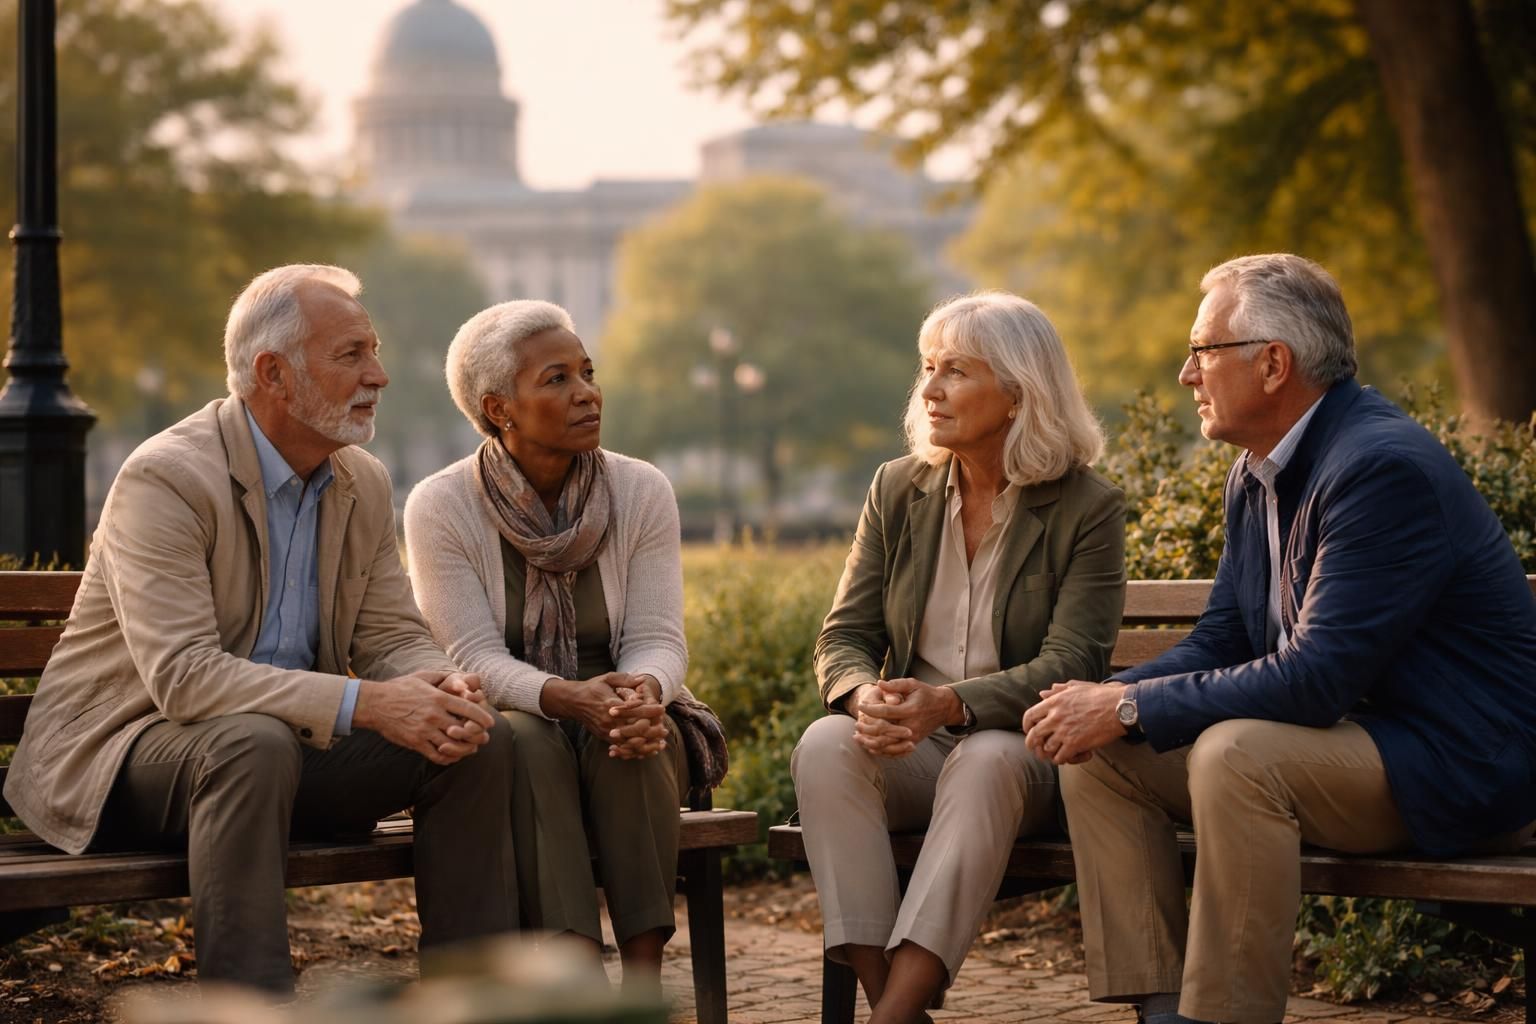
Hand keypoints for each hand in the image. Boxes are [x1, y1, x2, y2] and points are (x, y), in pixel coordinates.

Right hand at [354, 670, 497, 764]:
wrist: (375, 703)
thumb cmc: (400, 688)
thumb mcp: (422, 677)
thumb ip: (441, 677)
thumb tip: (458, 677)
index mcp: (439, 698)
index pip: (468, 710)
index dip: (483, 718)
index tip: (490, 723)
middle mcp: (434, 715)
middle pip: (464, 730)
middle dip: (477, 735)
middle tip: (483, 738)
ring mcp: (424, 730)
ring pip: (452, 745)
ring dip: (464, 749)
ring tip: (470, 748)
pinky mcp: (415, 742)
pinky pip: (436, 755)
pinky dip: (447, 758)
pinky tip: (452, 755)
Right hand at [540, 673, 667, 757]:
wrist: (573, 702)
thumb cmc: (593, 688)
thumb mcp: (608, 678)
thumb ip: (626, 679)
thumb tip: (642, 679)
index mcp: (611, 705)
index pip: (635, 710)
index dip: (650, 710)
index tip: (662, 709)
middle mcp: (609, 721)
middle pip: (635, 729)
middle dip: (652, 730)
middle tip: (664, 729)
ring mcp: (606, 731)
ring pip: (630, 742)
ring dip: (647, 744)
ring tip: (661, 744)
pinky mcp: (605, 738)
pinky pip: (622, 748)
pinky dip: (636, 751)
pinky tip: (647, 752)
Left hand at [852, 677, 962, 758]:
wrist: (943, 708)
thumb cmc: (926, 694)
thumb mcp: (913, 684)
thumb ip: (896, 684)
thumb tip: (879, 683)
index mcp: (910, 710)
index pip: (886, 712)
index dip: (871, 709)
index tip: (861, 705)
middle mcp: (911, 726)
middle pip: (884, 732)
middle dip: (867, 729)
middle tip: (856, 724)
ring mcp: (912, 737)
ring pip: (887, 745)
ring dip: (869, 743)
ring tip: (857, 737)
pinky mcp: (913, 743)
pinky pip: (894, 752)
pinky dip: (880, 751)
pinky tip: (869, 747)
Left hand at [1022, 681, 1125, 764]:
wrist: (1118, 708)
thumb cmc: (1100, 696)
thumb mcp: (1077, 687)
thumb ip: (1058, 691)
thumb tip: (1042, 693)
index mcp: (1054, 702)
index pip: (1029, 716)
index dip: (1026, 725)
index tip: (1029, 730)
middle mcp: (1055, 717)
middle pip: (1034, 735)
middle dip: (1032, 744)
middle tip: (1036, 749)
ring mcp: (1064, 731)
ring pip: (1046, 748)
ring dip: (1049, 752)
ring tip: (1054, 753)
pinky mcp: (1075, 744)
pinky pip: (1060, 757)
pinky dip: (1061, 759)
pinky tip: (1066, 757)